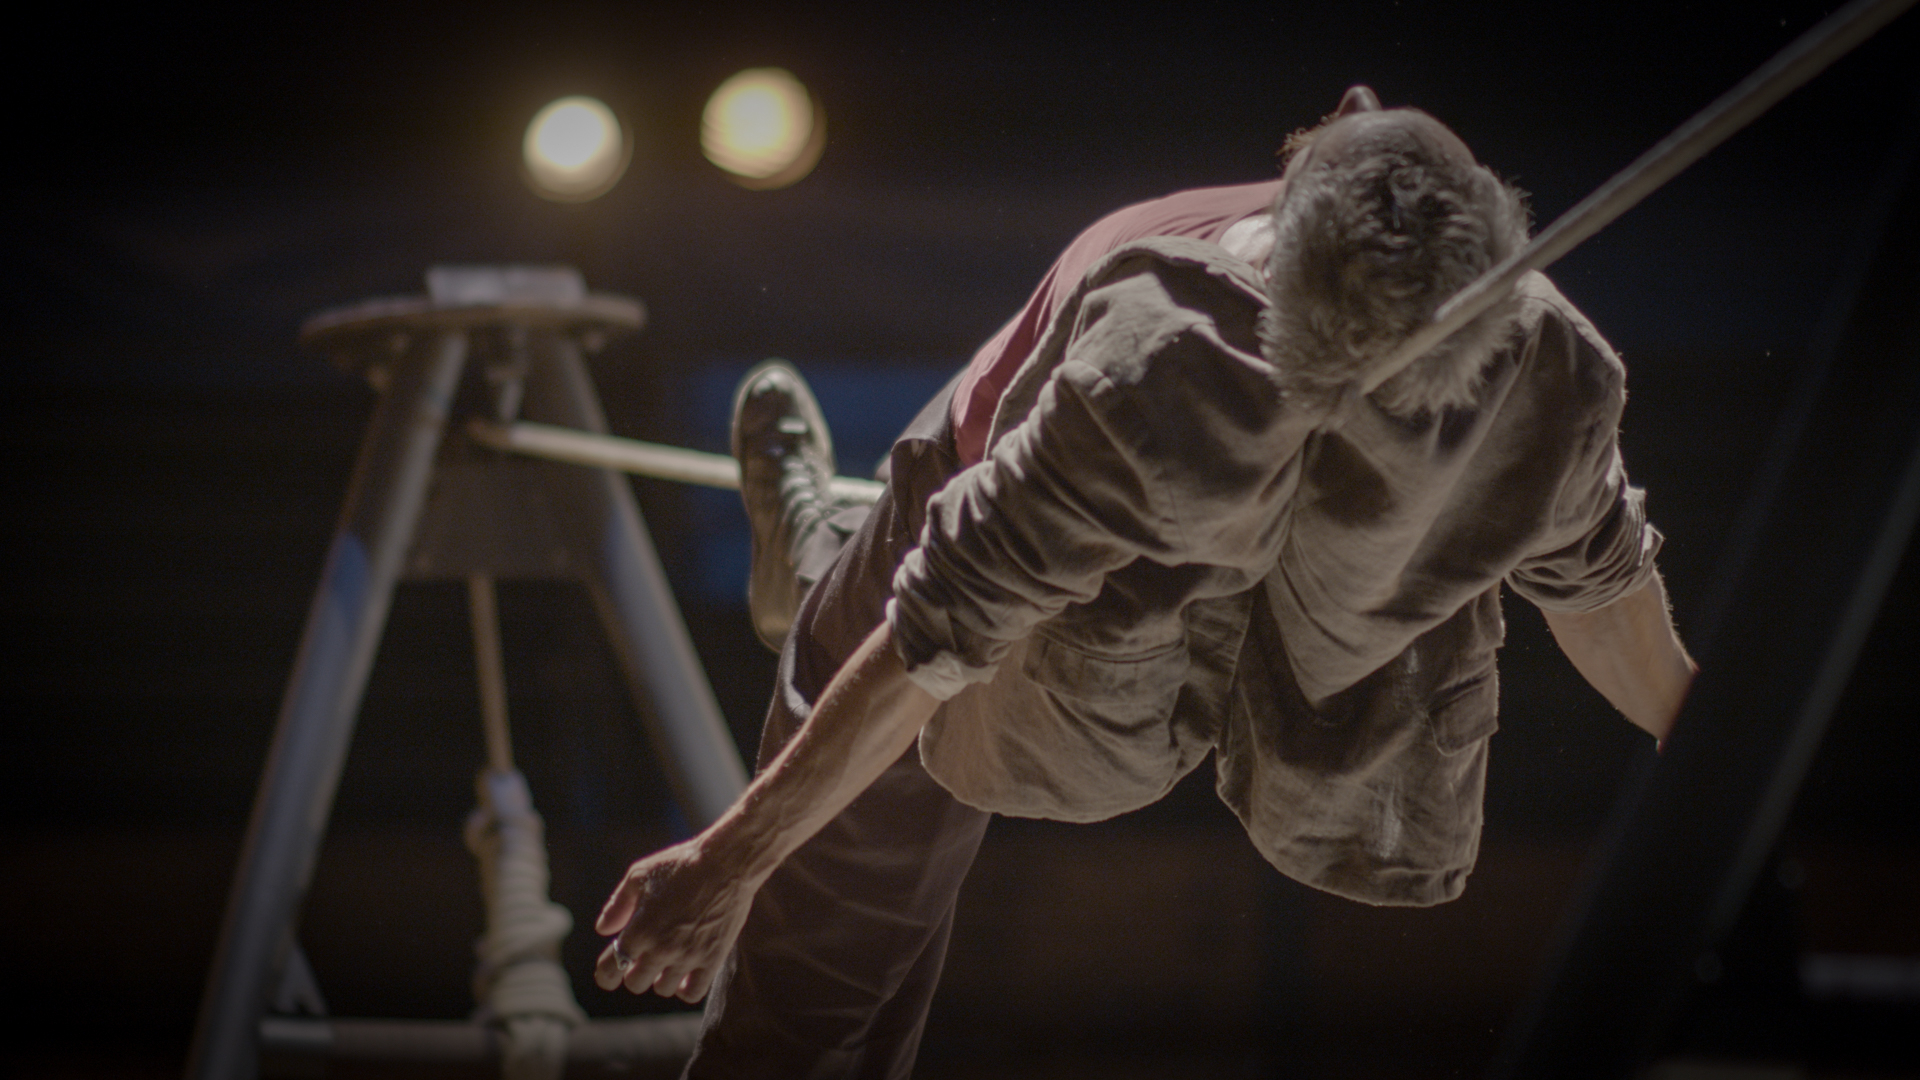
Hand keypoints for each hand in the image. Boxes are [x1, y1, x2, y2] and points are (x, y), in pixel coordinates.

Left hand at [592, 838, 759, 1001]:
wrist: (726, 863)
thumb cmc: (681, 864)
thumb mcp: (639, 875)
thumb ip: (618, 905)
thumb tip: (603, 930)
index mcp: (639, 930)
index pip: (610, 970)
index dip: (606, 974)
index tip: (611, 970)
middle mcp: (661, 949)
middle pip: (636, 983)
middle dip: (634, 971)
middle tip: (643, 957)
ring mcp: (688, 956)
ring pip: (664, 989)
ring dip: (661, 977)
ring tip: (668, 960)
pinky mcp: (712, 958)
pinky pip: (693, 992)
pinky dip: (686, 988)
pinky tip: (686, 973)